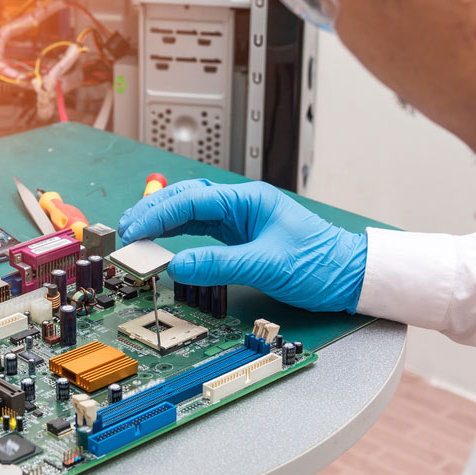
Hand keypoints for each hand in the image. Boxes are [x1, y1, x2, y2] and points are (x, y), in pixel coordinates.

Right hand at [118, 180, 367, 311]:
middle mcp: (241, 205)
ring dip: (162, 222)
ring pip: (190, 213)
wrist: (350, 275)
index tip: (134, 230)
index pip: (191, 200)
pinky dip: (178, 235)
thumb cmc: (320, 263)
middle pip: (185, 199)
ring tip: (137, 235)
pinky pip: (202, 230)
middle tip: (126, 231)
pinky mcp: (241, 236)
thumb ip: (220, 264)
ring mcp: (240, 220)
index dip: (157, 213)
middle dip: (153, 212)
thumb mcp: (267, 265)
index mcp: (247, 200)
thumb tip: (177, 266)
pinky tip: (164, 242)